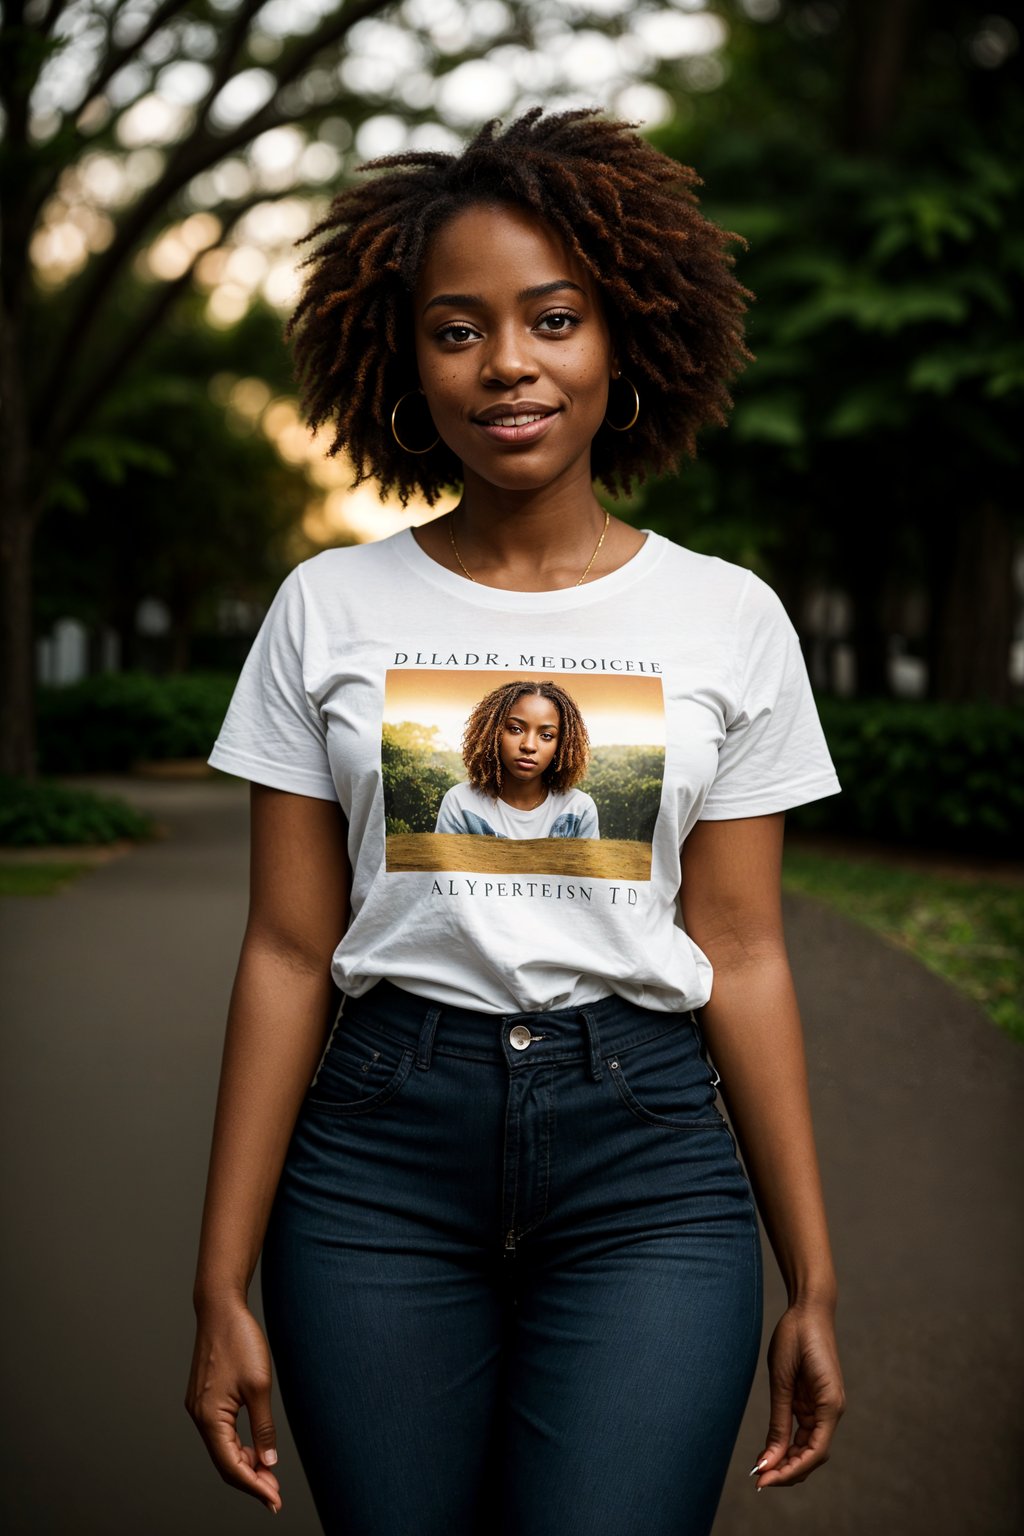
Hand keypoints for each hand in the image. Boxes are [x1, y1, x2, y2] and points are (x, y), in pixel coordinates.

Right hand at [185, 1297, 281, 1514]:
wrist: (220, 1309)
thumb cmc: (239, 1341)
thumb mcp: (260, 1386)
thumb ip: (263, 1427)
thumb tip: (269, 1461)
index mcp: (209, 1417)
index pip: (231, 1466)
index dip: (254, 1486)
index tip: (275, 1500)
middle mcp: (198, 1416)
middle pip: (224, 1462)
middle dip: (250, 1480)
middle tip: (275, 1494)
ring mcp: (199, 1408)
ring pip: (221, 1449)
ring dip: (244, 1464)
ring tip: (269, 1475)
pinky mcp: (204, 1399)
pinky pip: (220, 1433)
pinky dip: (237, 1446)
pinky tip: (255, 1449)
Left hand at [751, 1300, 844, 1489]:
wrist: (808, 1308)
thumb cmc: (796, 1336)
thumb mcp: (782, 1378)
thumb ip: (779, 1421)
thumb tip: (769, 1460)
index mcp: (830, 1405)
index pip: (815, 1453)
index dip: (790, 1470)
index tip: (764, 1480)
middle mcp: (831, 1410)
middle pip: (812, 1455)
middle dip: (787, 1471)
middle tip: (758, 1480)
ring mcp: (823, 1406)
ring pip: (807, 1446)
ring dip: (787, 1460)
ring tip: (760, 1469)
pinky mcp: (813, 1400)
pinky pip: (802, 1431)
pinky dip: (787, 1444)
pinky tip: (769, 1452)